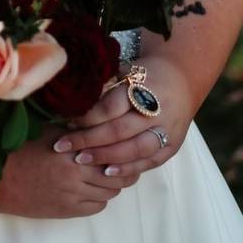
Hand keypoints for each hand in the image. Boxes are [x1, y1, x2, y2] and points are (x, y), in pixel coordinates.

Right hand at [0, 126, 138, 218]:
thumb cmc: (18, 151)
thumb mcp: (46, 133)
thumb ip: (74, 131)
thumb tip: (98, 125)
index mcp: (71, 151)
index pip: (111, 152)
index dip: (120, 150)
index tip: (121, 146)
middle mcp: (76, 174)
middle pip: (116, 175)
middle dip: (121, 168)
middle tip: (120, 162)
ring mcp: (73, 195)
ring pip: (110, 192)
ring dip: (111, 184)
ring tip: (104, 175)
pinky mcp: (68, 210)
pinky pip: (97, 206)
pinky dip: (100, 198)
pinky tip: (91, 189)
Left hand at [51, 64, 193, 178]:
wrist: (181, 80)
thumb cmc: (142, 76)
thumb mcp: (123, 71)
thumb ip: (102, 86)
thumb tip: (69, 101)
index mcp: (143, 88)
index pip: (110, 108)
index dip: (86, 117)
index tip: (66, 122)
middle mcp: (156, 111)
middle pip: (119, 130)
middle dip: (88, 140)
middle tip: (62, 146)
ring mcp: (167, 131)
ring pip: (134, 149)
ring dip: (105, 157)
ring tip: (80, 160)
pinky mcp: (172, 146)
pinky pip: (149, 162)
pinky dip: (127, 169)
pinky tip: (107, 172)